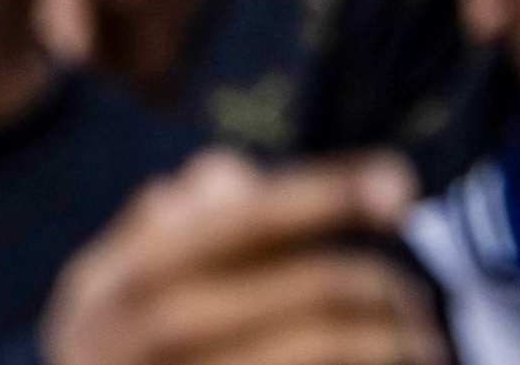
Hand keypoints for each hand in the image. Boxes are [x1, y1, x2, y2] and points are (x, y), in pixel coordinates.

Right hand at [42, 151, 435, 364]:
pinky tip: (383, 362)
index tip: (398, 180)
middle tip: (406, 295)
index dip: (325, 194)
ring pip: (329, 346)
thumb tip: (231, 173)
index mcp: (120, 283)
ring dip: (389, 338)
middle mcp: (149, 338)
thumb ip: (166, 226)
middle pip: (306, 288)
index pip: (243, 222)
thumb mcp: (109, 289)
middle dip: (376, 282)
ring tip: (410, 340)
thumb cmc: (113, 358)